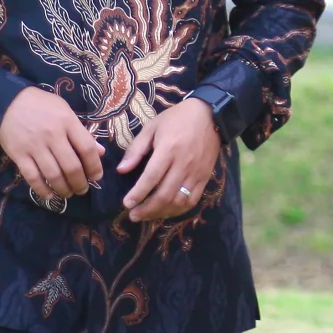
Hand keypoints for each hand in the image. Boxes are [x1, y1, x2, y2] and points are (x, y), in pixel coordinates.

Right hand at [0, 87, 104, 200]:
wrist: (8, 101)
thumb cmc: (42, 106)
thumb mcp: (65, 112)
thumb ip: (82, 132)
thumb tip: (101, 152)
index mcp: (67, 122)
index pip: (87, 149)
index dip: (94, 166)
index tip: (96, 177)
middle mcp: (52, 134)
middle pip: (71, 166)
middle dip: (80, 183)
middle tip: (82, 189)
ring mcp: (34, 145)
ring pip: (53, 175)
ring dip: (64, 189)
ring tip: (68, 193)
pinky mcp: (18, 154)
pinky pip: (32, 177)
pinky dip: (42, 190)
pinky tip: (49, 195)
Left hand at [120, 97, 220, 222]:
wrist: (211, 115)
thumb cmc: (177, 119)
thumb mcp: (152, 127)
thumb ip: (136, 149)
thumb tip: (121, 170)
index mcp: (169, 149)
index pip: (152, 177)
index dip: (138, 193)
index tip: (127, 204)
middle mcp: (183, 164)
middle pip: (165, 194)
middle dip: (147, 209)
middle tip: (133, 215)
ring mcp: (196, 173)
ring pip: (178, 201)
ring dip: (161, 212)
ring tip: (147, 216)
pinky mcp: (205, 178)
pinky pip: (192, 200)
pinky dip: (178, 210)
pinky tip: (166, 211)